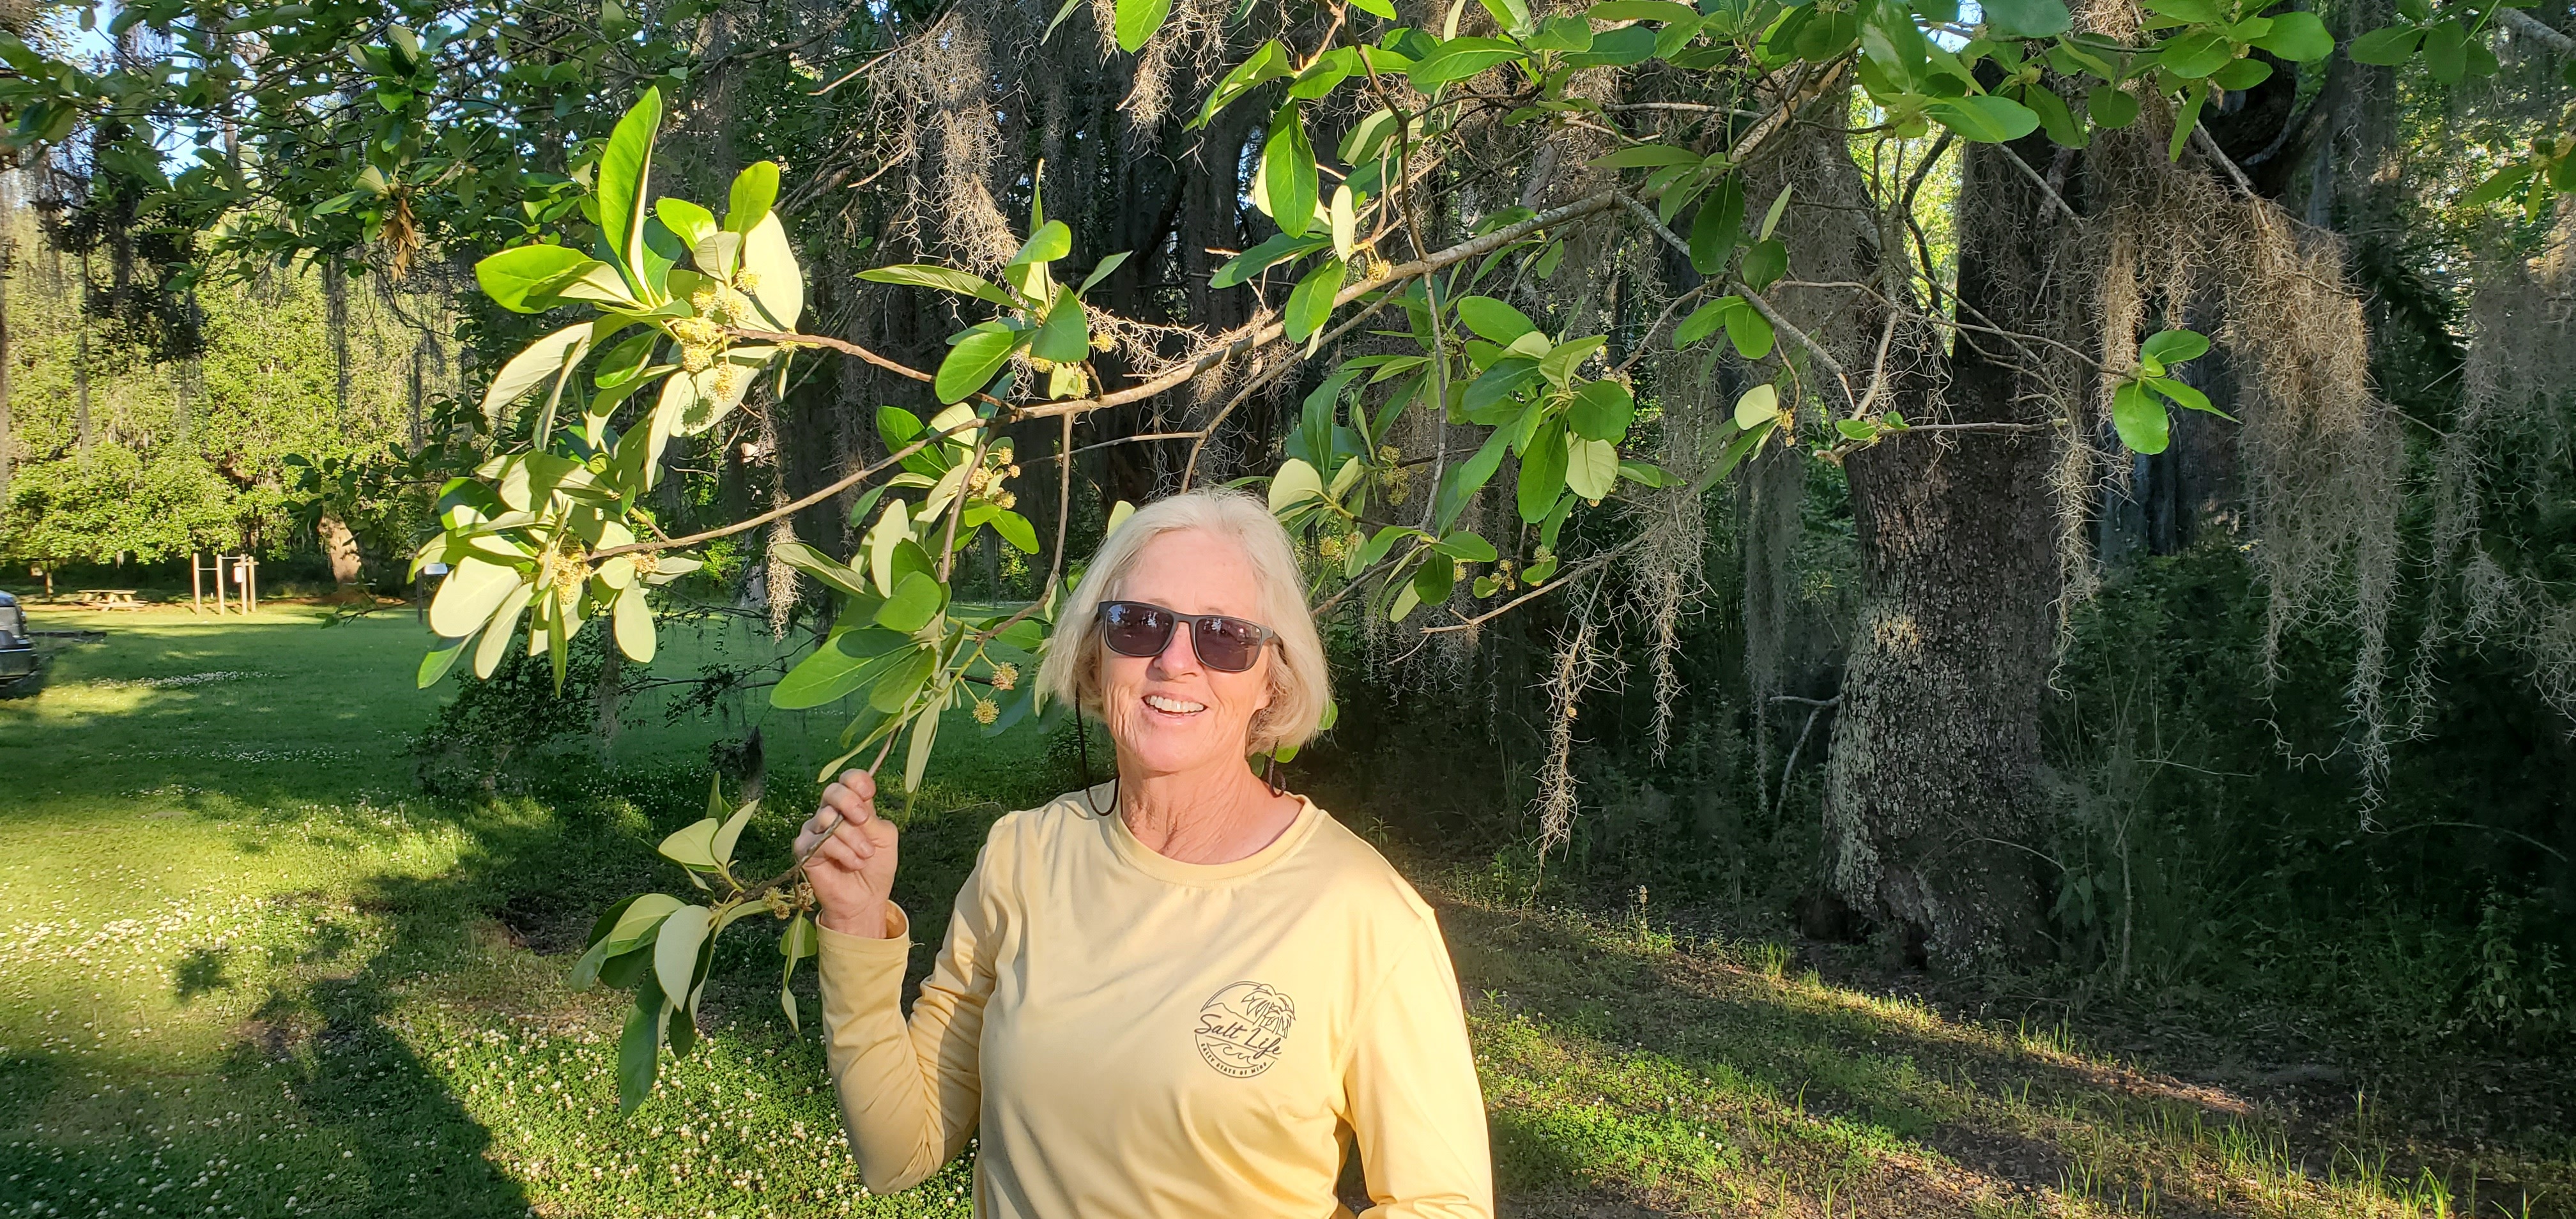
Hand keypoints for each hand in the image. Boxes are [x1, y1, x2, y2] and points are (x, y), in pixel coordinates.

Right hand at [793, 769, 898, 937]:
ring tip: (864, 856)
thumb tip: (861, 804)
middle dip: (850, 803)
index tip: (869, 794)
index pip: (848, 780)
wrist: (865, 899)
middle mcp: (830, 814)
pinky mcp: (804, 848)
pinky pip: (821, 841)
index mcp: (852, 807)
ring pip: (827, 818)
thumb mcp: (884, 838)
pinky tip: (852, 863)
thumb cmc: (876, 867)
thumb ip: (873, 818)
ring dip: (852, 838)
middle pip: (832, 791)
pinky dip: (842, 852)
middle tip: (863, 821)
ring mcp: (815, 830)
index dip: (857, 781)